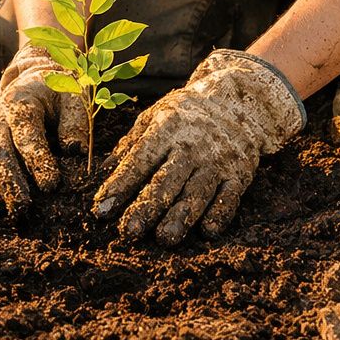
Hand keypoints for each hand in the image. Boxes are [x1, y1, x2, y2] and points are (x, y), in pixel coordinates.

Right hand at [0, 44, 86, 213]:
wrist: (33, 81)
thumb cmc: (58, 94)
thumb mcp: (72, 98)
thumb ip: (74, 123)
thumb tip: (74, 150)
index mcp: (21, 100)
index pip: (27, 132)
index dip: (37, 159)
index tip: (51, 185)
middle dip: (9, 180)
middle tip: (22, 206)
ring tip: (8, 211)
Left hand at [92, 49, 304, 244]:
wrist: (239, 100)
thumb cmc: (187, 113)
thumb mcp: (156, 114)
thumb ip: (131, 142)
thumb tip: (104, 170)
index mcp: (166, 129)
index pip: (139, 161)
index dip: (119, 185)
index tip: (100, 209)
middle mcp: (192, 146)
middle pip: (167, 180)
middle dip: (147, 207)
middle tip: (128, 232)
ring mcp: (217, 161)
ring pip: (197, 192)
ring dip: (181, 217)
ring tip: (164, 239)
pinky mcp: (239, 174)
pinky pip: (230, 196)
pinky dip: (220, 213)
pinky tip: (208, 231)